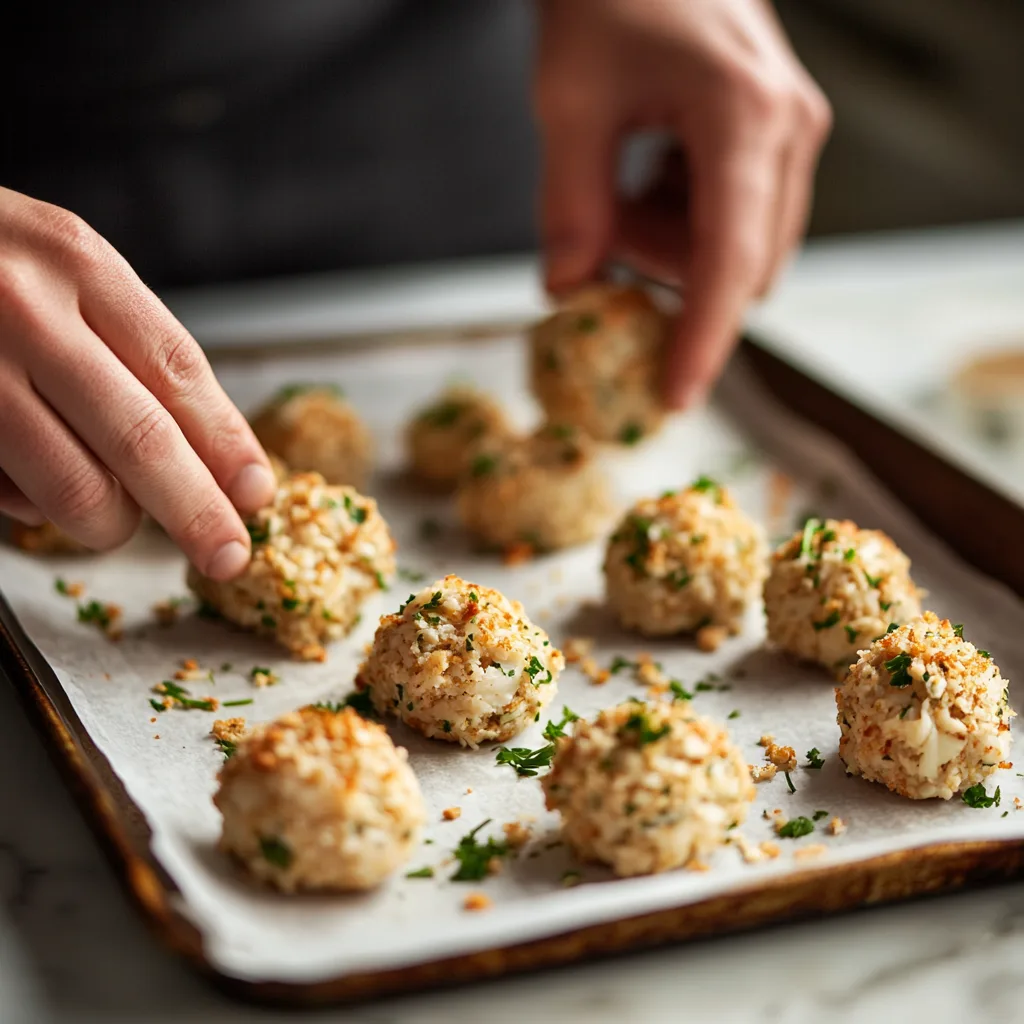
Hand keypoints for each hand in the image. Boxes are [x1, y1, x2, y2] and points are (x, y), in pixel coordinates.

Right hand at [0, 187, 276, 578]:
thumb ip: (129, 345)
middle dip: (197, 513)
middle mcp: (25, 311)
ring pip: (74, 486)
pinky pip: (6, 494)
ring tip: (117, 518)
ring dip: (113, 524)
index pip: (179, 373)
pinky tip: (31, 485)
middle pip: (141, 440)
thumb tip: (210, 456)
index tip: (255, 492)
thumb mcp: (63, 267)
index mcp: (78, 264)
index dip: (228, 446)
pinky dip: (34, 509)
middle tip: (227, 554)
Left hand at [535, 0, 831, 407]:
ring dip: (667, 248)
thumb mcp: (569, 99)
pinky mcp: (774, 137)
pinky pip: (731, 217)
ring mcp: (789, 133)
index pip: (728, 263)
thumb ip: (570, 204)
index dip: (702, 341)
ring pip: (736, 248)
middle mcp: (787, 132)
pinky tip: (644, 176)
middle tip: (601, 249)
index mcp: (743, 119)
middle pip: (736, 266)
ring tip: (617, 191)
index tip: (674, 398)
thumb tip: (567, 293)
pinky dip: (679, 223)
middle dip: (665, 280)